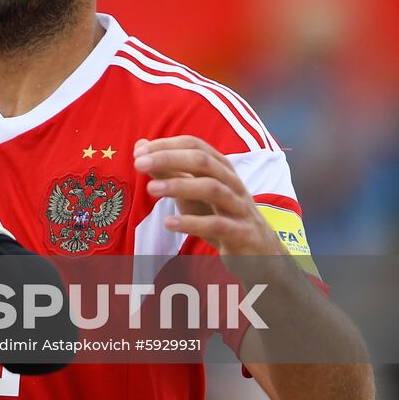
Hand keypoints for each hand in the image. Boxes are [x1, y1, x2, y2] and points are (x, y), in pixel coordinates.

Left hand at [133, 136, 282, 256]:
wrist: (259, 254)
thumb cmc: (220, 217)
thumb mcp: (192, 194)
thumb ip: (168, 172)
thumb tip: (140, 148)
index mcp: (222, 168)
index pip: (195, 145)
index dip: (167, 145)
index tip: (139, 152)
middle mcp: (233, 183)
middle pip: (203, 162)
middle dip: (169, 159)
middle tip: (138, 164)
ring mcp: (239, 207)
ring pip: (212, 189)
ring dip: (179, 186)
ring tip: (150, 189)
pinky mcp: (242, 233)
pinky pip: (218, 225)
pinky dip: (191, 223)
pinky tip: (169, 223)